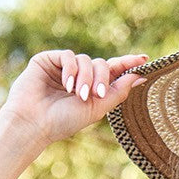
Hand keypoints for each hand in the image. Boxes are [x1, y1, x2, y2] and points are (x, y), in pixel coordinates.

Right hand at [0, 49, 149, 150]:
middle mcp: (78, 76)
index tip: (144, 59)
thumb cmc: (63, 121)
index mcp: (90, 88)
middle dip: (102, 78)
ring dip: (85, 77)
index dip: (127, 64)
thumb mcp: (96, 108)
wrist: (35, 123)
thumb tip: (140, 77)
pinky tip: (66, 85)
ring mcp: (63, 67)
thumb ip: (118, 92)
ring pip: (86, 60)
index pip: (112, 71)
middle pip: (101, 64)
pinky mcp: (48, 60)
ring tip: (77, 94)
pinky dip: (70, 69)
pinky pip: (68, 55)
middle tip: (96, 95)